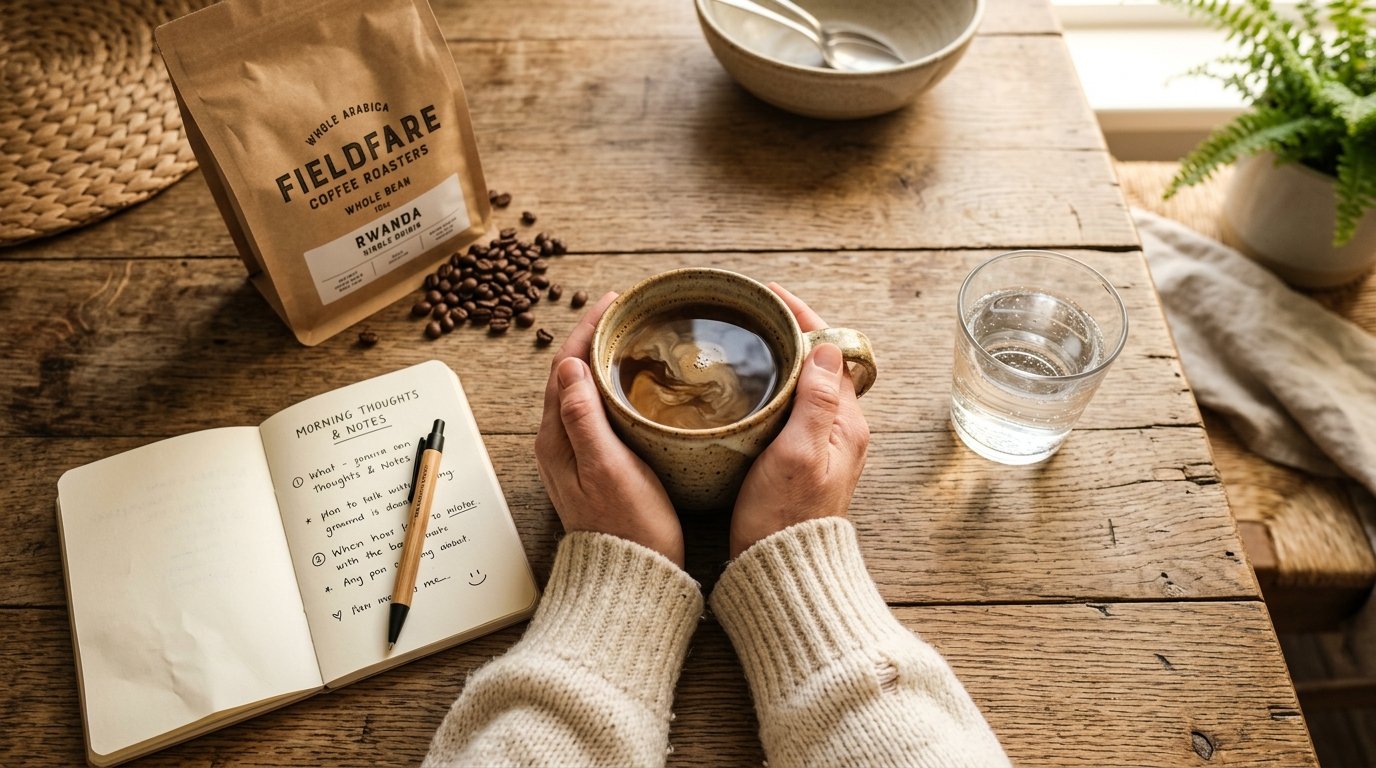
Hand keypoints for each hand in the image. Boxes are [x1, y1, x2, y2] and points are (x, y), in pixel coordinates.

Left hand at [533, 292, 684, 566]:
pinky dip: (610, 388)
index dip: (587, 328)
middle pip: (569, 374)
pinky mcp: (593, 467)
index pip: (564, 366)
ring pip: (581, 392)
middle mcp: (557, 442)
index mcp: (556, 437)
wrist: (630, 579)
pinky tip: (632, 385)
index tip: (613, 301)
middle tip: (627, 311)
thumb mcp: (607, 468)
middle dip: (594, 337)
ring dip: (600, 361)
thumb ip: (585, 418)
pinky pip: (594, 412)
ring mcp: (573, 456)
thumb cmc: (627, 528)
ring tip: (630, 336)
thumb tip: (568, 367)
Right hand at [729, 284, 870, 558]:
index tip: (770, 296)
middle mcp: (840, 431)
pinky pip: (793, 408)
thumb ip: (816, 400)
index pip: (831, 351)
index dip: (802, 318)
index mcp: (846, 424)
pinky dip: (775, 386)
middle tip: (753, 312)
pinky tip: (749, 387)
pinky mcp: (802, 462)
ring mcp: (822, 447)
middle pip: (819, 363)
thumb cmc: (785, 519)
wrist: (782, 571)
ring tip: (749, 338)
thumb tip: (826, 347)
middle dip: (791, 332)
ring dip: (782, 358)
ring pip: (805, 385)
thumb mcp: (798, 454)